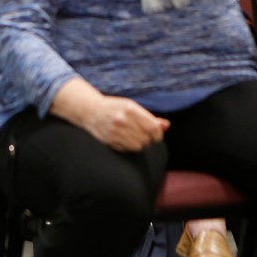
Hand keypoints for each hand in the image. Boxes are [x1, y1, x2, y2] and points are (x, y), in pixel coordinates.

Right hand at [52, 79, 168, 151]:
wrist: (90, 111)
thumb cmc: (114, 108)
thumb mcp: (132, 107)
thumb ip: (149, 117)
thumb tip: (166, 126)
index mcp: (130, 109)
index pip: (153, 128)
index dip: (158, 134)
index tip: (156, 134)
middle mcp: (123, 120)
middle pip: (147, 139)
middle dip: (149, 140)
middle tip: (145, 136)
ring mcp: (115, 131)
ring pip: (138, 146)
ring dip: (140, 144)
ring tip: (136, 138)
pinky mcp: (109, 140)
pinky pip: (127, 150)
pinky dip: (130, 147)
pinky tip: (126, 140)